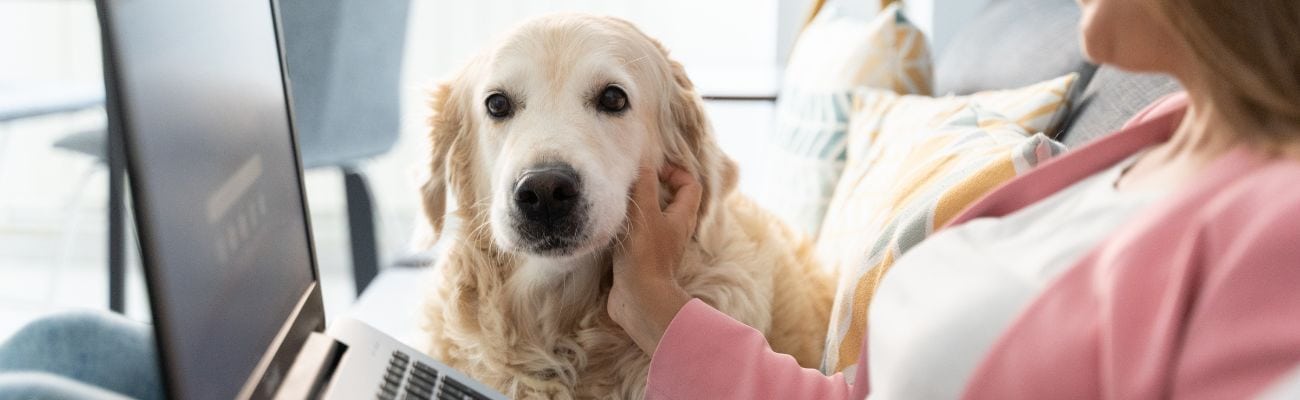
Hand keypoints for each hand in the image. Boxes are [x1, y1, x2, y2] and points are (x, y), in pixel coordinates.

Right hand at [608, 162, 701, 353]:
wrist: (639, 300)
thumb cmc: (645, 255)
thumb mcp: (644, 213)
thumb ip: (644, 186)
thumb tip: (646, 163)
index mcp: (681, 217)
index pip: (690, 185)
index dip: (675, 172)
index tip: (652, 170)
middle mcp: (674, 231)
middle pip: (672, 201)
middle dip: (654, 187)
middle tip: (631, 182)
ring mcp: (659, 247)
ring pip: (653, 219)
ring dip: (638, 208)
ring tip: (619, 200)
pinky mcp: (642, 260)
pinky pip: (639, 236)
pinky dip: (628, 227)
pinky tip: (611, 226)